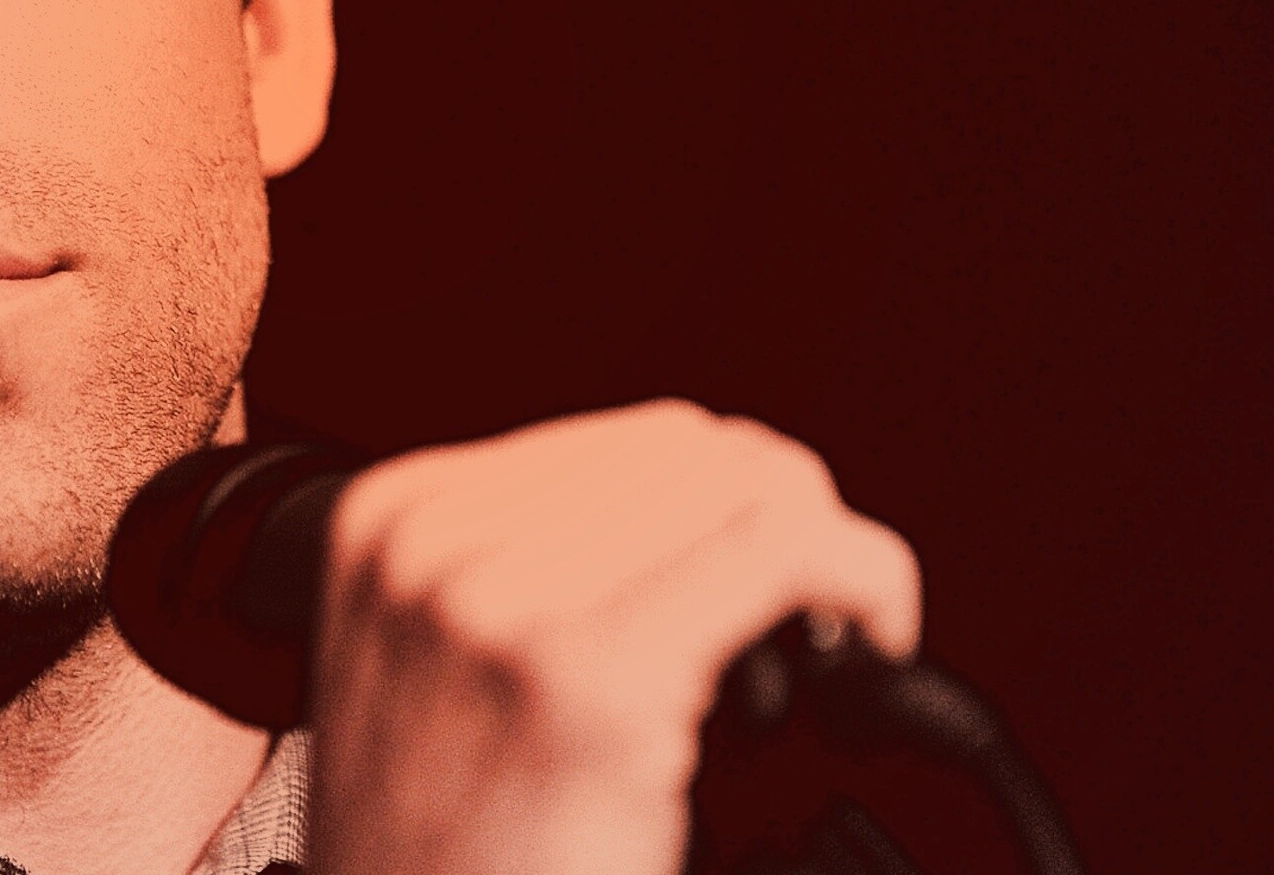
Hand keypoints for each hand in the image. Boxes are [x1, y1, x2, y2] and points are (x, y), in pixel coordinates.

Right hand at [306, 399, 920, 874]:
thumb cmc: (455, 863)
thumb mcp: (453, 675)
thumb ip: (541, 568)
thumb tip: (719, 497)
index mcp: (396, 518)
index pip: (641, 440)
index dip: (738, 511)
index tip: (771, 589)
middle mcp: (434, 543)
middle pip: (698, 454)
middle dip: (786, 530)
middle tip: (812, 634)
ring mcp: (498, 604)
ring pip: (748, 487)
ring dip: (827, 559)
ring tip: (828, 654)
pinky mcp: (587, 678)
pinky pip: (784, 554)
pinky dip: (866, 577)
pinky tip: (877, 642)